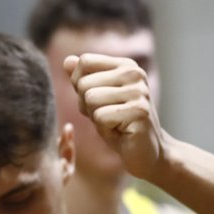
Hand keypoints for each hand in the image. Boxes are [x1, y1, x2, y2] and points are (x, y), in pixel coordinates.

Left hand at [65, 53, 165, 180]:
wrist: (146, 152)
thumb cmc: (117, 123)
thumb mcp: (94, 98)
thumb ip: (81, 78)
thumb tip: (67, 61)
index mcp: (125, 65)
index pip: (85, 61)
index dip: (79, 83)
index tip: (97, 99)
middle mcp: (135, 73)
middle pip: (84, 83)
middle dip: (87, 105)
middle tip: (108, 115)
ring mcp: (139, 91)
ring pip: (90, 99)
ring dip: (95, 117)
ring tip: (114, 122)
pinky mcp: (140, 111)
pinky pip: (100, 116)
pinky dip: (104, 128)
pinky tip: (121, 131)